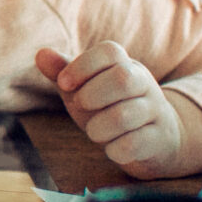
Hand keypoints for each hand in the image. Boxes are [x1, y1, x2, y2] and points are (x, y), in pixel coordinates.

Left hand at [37, 43, 201, 178]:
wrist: (156, 140)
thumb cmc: (111, 109)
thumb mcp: (85, 90)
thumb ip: (63, 73)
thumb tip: (41, 54)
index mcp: (125, 66)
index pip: (110, 51)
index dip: (82, 65)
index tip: (63, 84)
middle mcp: (145, 84)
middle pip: (123, 78)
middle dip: (92, 94)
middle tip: (81, 106)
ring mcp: (155, 111)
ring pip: (126, 115)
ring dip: (99, 127)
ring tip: (95, 132)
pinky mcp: (160, 139)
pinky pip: (134, 144)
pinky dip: (115, 149)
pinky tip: (112, 149)